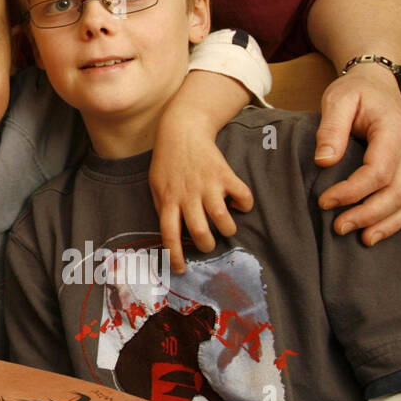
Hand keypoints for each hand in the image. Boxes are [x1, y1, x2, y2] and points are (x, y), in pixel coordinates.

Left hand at [150, 118, 253, 273]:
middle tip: (209, 244)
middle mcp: (188, 195)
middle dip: (207, 245)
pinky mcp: (226, 175)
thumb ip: (162, 208)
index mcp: (168, 200)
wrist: (182, 130)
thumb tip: (171, 233)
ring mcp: (208, 185)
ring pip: (222, 219)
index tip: (180, 270)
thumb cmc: (167, 162)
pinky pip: (243, 197)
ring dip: (227, 229)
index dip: (175, 255)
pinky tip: (238, 203)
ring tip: (225, 226)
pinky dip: (245, 205)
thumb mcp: (155, 185)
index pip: (169, 234)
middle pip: (200, 232)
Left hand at [314, 64, 400, 243]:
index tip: (325, 201)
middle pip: (398, 192)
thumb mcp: (338, 99)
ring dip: (389, 225)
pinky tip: (394, 240)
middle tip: (339, 227)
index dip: (353, 191)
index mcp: (394, 131)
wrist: (378, 85)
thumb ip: (331, 128)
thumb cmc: (356, 92)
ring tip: (364, 240)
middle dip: (369, 214)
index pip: (379, 171)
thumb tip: (324, 161)